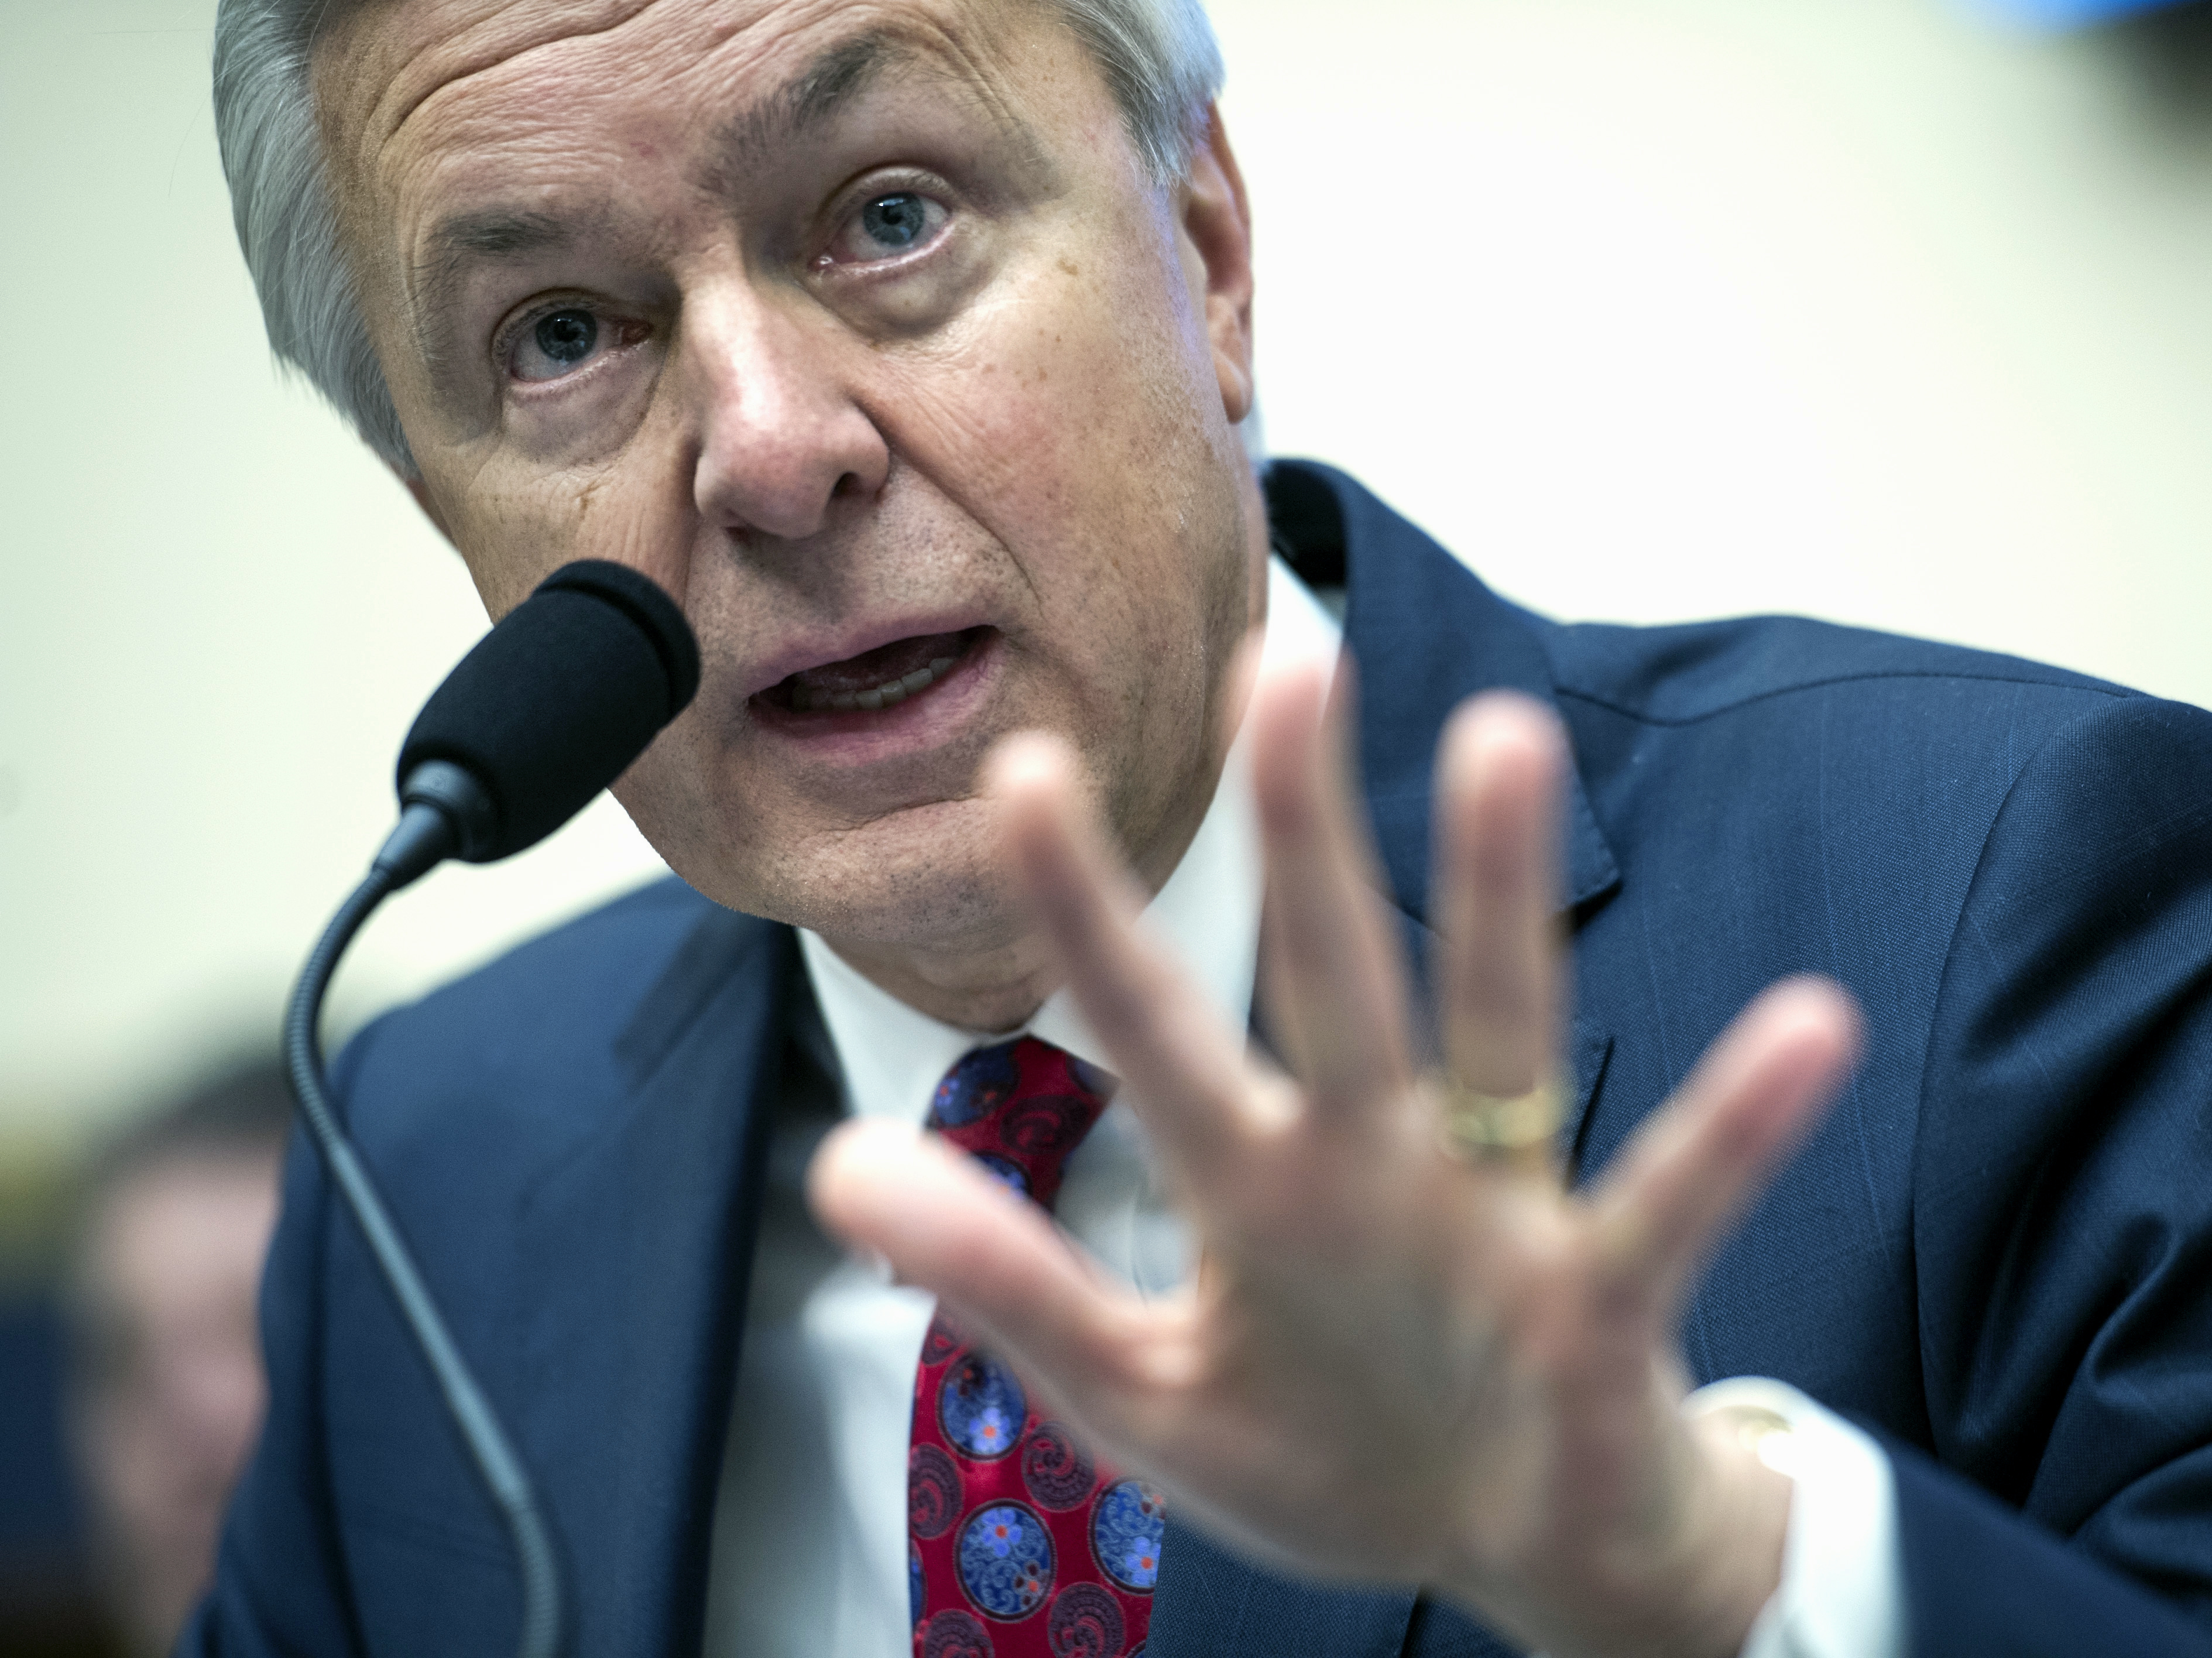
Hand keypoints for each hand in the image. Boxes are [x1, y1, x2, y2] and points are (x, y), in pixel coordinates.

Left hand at [809, 651, 1860, 1657]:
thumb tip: (838, 1167)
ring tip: (1505, 741)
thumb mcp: (1138, 1387)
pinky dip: (1736, 1124)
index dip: (1085, 912)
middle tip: (1286, 651)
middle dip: (1304, 828)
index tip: (1021, 769)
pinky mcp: (1600, 1295)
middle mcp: (1371, 1161)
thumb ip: (1004, 1281)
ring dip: (1500, 896)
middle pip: (1332, 971)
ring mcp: (1491, 1214)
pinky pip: (1671, 1198)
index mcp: (1253, 1184)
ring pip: (1497, 1028)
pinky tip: (1808, 1028)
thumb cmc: (1328, 1450)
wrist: (1512, 1548)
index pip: (1152, 1026)